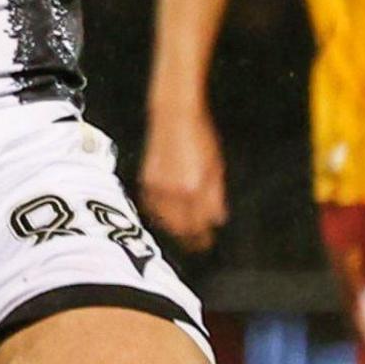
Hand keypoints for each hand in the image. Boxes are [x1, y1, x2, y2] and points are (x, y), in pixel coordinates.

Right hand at [138, 105, 228, 248]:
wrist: (174, 118)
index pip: (199, 224)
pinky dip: (158, 216)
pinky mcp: (146, 181)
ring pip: (164, 220)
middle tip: (195, 245)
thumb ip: (216, 196)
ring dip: (173, 230)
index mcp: (195, 188)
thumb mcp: (216, 166)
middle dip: (189, 239)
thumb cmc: (199, 137)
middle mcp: (175, 191)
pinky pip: (151, 207)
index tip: (206, 243)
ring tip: (181, 235)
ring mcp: (158, 187)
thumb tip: (218, 218)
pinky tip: (164, 218)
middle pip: (181, 227)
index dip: (203, 237)